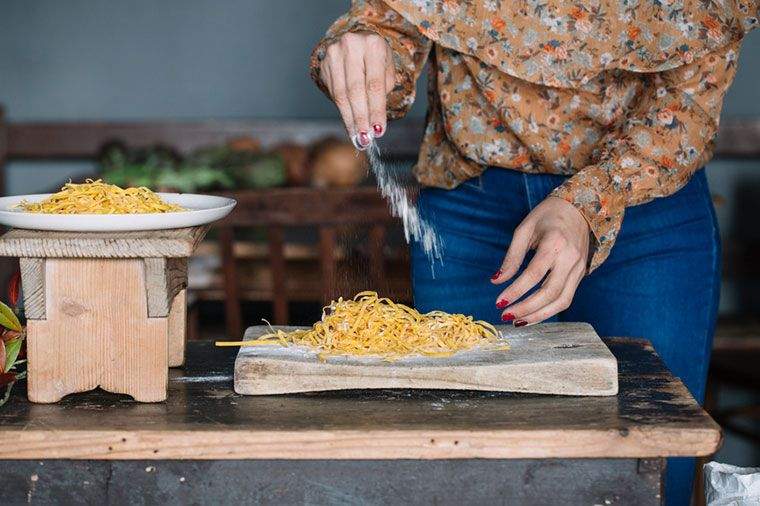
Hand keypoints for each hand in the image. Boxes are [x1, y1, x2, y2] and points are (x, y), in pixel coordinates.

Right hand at [319, 32, 394, 148]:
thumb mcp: (388, 70)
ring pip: (341, 95)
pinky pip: (333, 93)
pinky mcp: (323, 64)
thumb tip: (373, 123)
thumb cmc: (376, 60)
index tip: (378, 131)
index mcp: (373, 45)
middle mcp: (351, 46)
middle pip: (355, 91)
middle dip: (361, 118)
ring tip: (357, 137)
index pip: (374, 85)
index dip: (376, 110)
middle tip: (365, 139)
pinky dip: (343, 111)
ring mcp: (334, 54)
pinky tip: (350, 124)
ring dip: (350, 119)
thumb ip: (382, 92)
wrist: (357, 41)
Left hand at [491, 197, 590, 325]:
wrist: (579, 208)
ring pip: (562, 301)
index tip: (499, 302)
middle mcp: (570, 258)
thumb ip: (511, 257)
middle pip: (549, 292)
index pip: (534, 274)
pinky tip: (533, 314)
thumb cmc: (547, 215)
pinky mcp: (581, 274)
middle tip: (506, 315)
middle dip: (527, 308)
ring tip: (519, 321)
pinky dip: (550, 310)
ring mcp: (579, 268)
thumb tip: (497, 280)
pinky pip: (567, 297)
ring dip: (539, 315)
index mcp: (555, 243)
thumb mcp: (524, 229)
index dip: (516, 291)